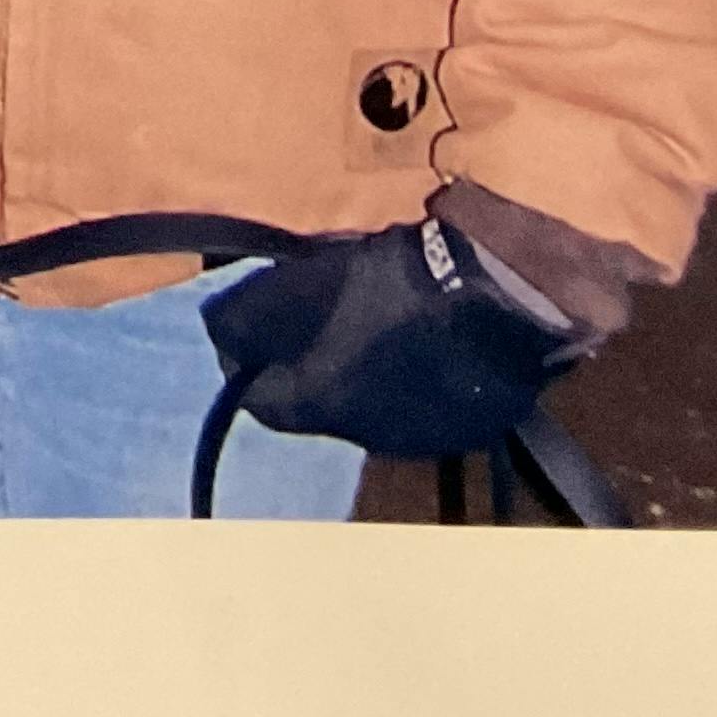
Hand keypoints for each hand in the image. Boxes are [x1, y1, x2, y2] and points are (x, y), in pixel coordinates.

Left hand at [201, 216, 586, 458]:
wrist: (499, 294)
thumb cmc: (392, 280)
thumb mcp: (304, 281)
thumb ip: (252, 313)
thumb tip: (217, 333)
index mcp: (320, 404)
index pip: (256, 401)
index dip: (245, 363)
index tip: (247, 330)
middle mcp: (364, 436)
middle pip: (316, 403)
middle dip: (307, 364)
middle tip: (314, 315)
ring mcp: (421, 436)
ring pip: (369, 407)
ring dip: (360, 373)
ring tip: (370, 324)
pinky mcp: (468, 425)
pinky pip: (421, 404)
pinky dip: (409, 378)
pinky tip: (420, 340)